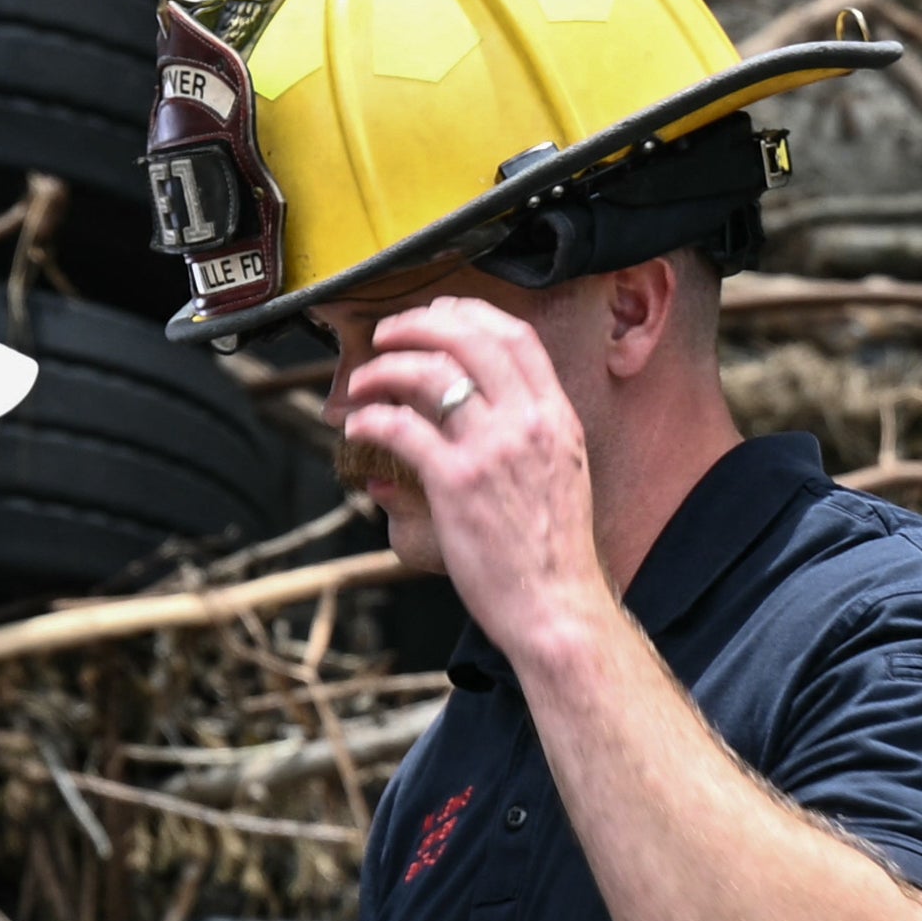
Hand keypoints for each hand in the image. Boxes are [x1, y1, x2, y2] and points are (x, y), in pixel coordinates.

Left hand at [340, 296, 606, 656]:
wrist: (557, 606)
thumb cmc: (553, 553)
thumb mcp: (562, 475)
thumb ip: (531, 437)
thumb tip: (483, 419)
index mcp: (556, 417)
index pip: (516, 336)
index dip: (471, 314)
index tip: (439, 315)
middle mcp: (527, 423)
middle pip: (469, 338)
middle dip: (418, 324)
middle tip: (388, 334)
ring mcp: (492, 450)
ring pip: (430, 373)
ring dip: (385, 367)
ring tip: (362, 382)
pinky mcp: (456, 483)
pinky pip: (402, 428)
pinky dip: (372, 418)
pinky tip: (359, 425)